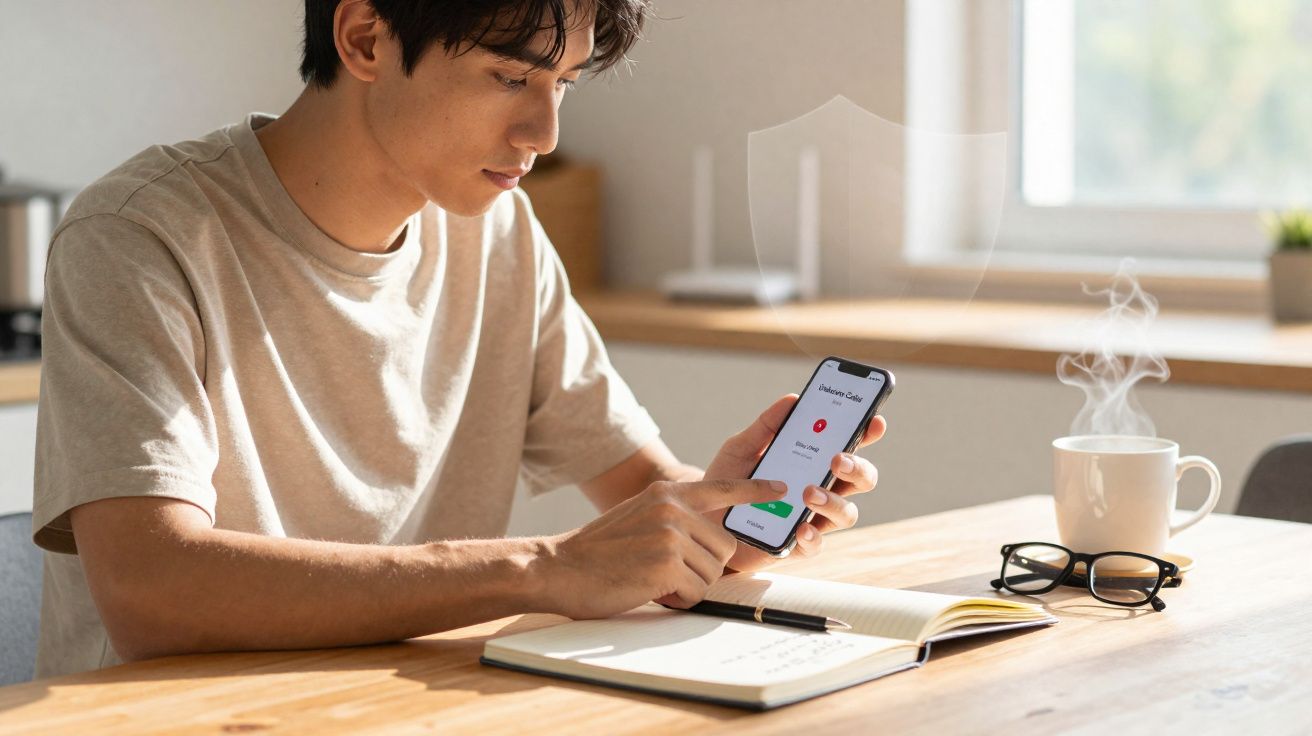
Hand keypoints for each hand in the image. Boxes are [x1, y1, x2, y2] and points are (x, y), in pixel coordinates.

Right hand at [540, 478, 788, 619]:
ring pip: (712, 572)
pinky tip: (649, 590)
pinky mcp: (667, 564)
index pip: (723, 488)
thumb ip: (673, 517)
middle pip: (723, 547)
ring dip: (688, 585)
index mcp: (667, 493)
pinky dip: (677, 599)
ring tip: (652, 579)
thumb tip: (713, 537)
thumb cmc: (598, 552)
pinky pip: (697, 592)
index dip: (756, 491)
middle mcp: (673, 508)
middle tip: (664, 571)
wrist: (558, 568)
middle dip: (702, 568)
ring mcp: (671, 535)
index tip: (781, 491)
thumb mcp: (639, 516)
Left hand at [702, 394, 886, 572]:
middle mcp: (821, 489)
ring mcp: (812, 518)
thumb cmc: (728, 481)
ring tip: (808, 492)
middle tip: (837, 459)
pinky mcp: (795, 545)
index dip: (867, 434)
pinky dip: (812, 537)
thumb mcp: (741, 447)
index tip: (875, 422)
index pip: (849, 446)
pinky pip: (816, 545)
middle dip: (857, 468)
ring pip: (847, 513)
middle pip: (860, 480)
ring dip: (833, 501)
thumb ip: (766, 426)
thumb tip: (792, 400)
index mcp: (813, 461)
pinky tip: (801, 528)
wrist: (701, 519)